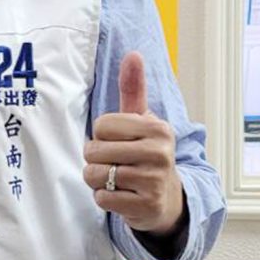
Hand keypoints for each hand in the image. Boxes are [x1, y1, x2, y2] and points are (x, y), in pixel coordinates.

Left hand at [82, 52, 185, 234]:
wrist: (165, 199)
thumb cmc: (144, 153)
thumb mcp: (141, 120)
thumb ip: (133, 89)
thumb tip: (133, 54)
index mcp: (157, 128)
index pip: (100, 126)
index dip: (101, 136)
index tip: (120, 142)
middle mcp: (160, 153)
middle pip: (94, 151)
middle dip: (95, 159)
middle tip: (116, 163)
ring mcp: (154, 181)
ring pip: (95, 175)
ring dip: (98, 180)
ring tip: (117, 179)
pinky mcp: (146, 206)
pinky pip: (102, 198)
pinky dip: (104, 198)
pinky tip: (122, 196)